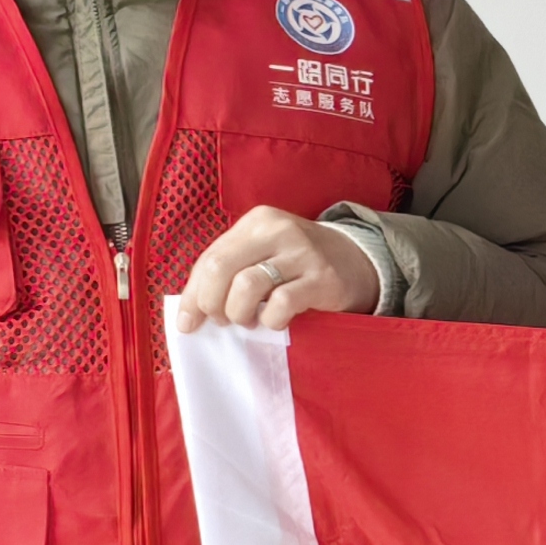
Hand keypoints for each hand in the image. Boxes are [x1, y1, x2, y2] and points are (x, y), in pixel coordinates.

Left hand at [176, 208, 381, 332]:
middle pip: (222, 268)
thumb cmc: (297, 264)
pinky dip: (271, 319)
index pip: (211, 257)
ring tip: (248, 320)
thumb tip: (190, 311)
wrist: (357, 262)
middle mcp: (278, 230)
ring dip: (239, 312)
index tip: (188, 323)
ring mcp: (302, 253)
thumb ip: (230, 271)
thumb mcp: (264, 253)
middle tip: (222, 321)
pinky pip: (283, 302)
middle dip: (212, 304)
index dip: (193, 295)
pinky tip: (276, 321)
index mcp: (257, 221)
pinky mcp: (323, 278)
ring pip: (248, 286)